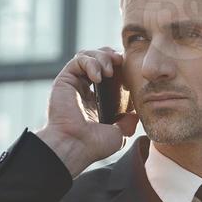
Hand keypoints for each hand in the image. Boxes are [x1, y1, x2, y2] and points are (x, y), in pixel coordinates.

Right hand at [36, 47, 139, 176]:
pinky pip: (78, 60)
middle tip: (120, 62)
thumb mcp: (119, 133)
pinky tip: (98, 77)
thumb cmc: (94, 145)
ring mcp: (74, 84)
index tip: (131, 70)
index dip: (120, 67)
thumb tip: (137, 114)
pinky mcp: (64, 80)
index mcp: (96, 100)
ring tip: (109, 70)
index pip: (109, 74)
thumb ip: (128, 121)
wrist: (75, 146)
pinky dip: (90, 62)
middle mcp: (84, 90)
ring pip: (88, 55)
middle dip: (111, 56)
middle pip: (98, 59)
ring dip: (102, 57)